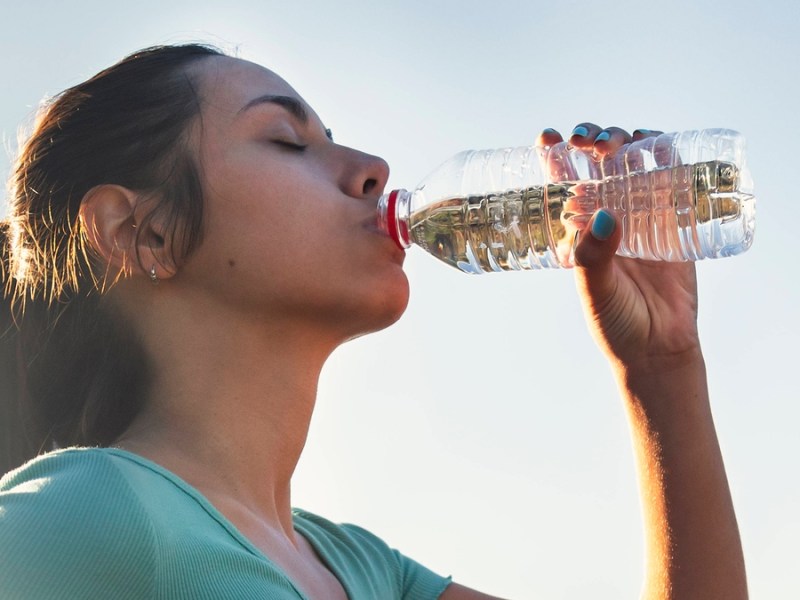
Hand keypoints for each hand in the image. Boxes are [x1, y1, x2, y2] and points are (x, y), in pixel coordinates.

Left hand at [537, 124, 701, 373]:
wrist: (659, 348)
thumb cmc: (616, 323)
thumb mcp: (594, 290)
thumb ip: (593, 256)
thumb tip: (601, 214)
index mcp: (579, 229)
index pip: (561, 183)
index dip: (553, 155)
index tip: (547, 137)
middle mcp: (607, 216)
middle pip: (597, 163)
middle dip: (591, 140)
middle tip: (588, 141)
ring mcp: (641, 215)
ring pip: (632, 164)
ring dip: (625, 141)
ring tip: (619, 142)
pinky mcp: (675, 220)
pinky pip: (673, 179)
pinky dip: (667, 155)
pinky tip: (659, 144)